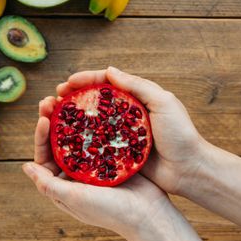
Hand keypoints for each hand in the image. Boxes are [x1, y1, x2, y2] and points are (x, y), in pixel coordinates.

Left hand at [23, 96, 171, 237]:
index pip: (45, 156)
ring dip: (72, 116)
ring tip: (67, 97)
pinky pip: (100, 134)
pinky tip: (92, 105)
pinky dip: (94, 120)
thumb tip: (25, 167)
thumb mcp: (74, 198)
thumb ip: (48, 185)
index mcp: (64, 183)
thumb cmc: (110, 211)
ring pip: (79, 134)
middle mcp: (78, 172)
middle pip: (60, 141)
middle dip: (53, 120)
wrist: (149, 215)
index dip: (41, 136)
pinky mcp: (113, 155)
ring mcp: (96, 163)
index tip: (44, 119)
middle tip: (50, 99)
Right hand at [55, 67, 209, 195]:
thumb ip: (137, 86)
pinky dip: (78, 141)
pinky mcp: (116, 155)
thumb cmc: (181, 134)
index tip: (67, 82)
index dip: (84, 80)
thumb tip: (109, 70)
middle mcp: (123, 116)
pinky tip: (63, 141)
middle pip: (91, 103)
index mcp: (134, 99)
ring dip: (68, 120)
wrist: (189, 170)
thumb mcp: (163, 102)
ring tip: (51, 117)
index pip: (104, 84)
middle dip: (70, 99)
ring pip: (88, 124)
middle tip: (53, 99)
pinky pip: (93, 146)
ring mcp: (118, 136)